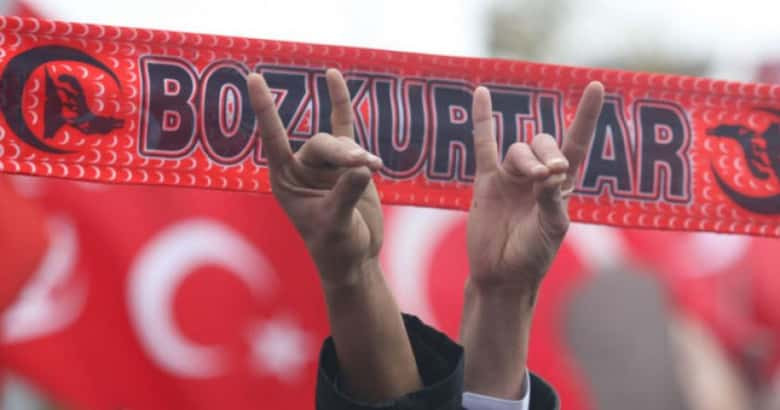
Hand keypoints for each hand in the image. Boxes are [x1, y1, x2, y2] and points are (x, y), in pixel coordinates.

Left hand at [249, 69, 421, 401]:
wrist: (355, 258)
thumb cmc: (337, 248)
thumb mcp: (337, 224)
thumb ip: (346, 195)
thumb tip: (361, 169)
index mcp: (285, 180)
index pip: (273, 138)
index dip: (266, 108)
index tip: (253, 78)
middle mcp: (301, 167)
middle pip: (322, 143)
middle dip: (344, 154)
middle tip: (365, 168)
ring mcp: (324, 163)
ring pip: (342, 143)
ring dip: (359, 155)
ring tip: (376, 170)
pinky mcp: (347, 162)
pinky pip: (342, 124)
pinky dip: (339, 101)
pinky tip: (332, 75)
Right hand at [460, 83, 604, 399]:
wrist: (501, 274)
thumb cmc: (533, 256)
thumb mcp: (552, 229)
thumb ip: (551, 199)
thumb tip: (550, 171)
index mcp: (562, 186)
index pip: (577, 143)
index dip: (586, 116)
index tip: (594, 86)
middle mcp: (538, 176)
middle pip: (546, 144)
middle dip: (548, 153)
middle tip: (549, 174)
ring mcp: (511, 176)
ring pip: (518, 149)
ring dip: (526, 159)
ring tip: (530, 179)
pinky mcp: (487, 181)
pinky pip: (484, 144)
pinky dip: (483, 119)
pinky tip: (481, 93)